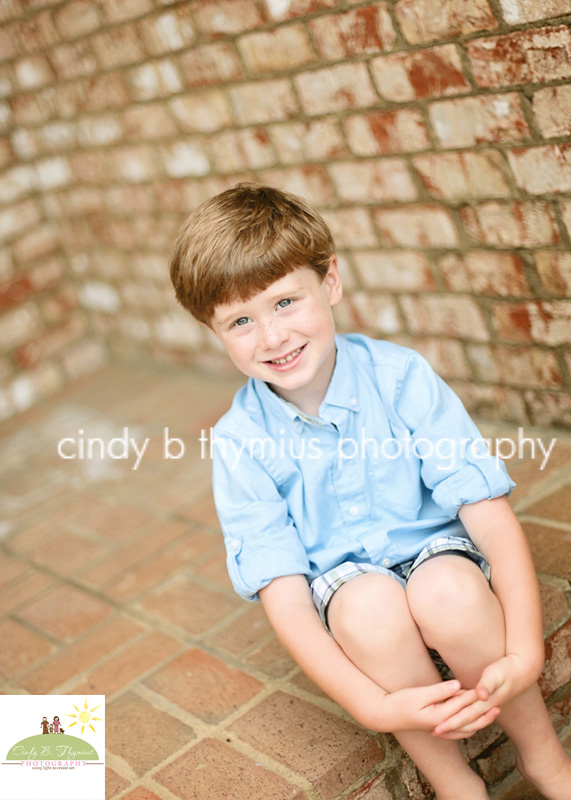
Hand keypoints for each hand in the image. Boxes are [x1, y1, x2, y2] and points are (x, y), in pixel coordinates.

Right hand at [377, 680, 499, 734]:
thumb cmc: (400, 702)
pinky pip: (457, 731)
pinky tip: (473, 721)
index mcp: (439, 717)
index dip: (474, 696)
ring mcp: (439, 729)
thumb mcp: (419, 694)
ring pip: (465, 729)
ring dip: (479, 722)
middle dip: (483, 713)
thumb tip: (458, 685)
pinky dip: (468, 727)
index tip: (487, 688)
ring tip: (491, 714)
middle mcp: (441, 726)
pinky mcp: (436, 728)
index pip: (462, 706)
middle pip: (468, 721)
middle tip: (497, 705)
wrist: (386, 715)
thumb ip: (439, 691)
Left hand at [431, 654, 533, 738]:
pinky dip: (464, 716)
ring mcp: (488, 704)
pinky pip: (473, 711)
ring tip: (443, 728)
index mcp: (485, 702)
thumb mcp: (496, 675)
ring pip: (469, 719)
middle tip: (433, 732)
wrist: (525, 670)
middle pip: (465, 721)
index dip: (450, 723)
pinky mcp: (489, 699)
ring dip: (456, 724)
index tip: (437, 729)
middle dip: (450, 727)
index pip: (464, 716)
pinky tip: (457, 714)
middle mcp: (486, 706)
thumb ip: (488, 685)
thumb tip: (480, 695)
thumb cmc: (508, 669)